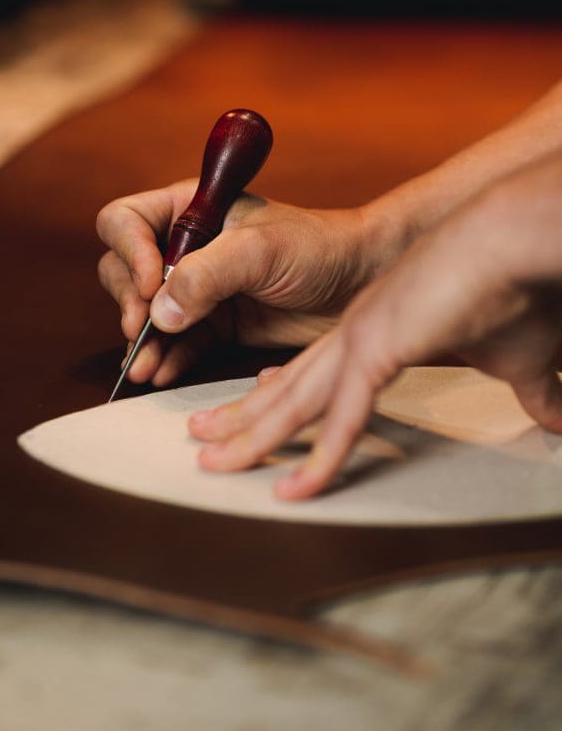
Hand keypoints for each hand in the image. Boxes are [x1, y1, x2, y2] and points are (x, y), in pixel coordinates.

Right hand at [97, 179, 400, 386]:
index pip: (127, 220)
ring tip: (143, 366)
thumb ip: (206, 274)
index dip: (129, 251)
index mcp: (189, 209)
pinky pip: (176, 342)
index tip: (150, 283)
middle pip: (124, 268)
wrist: (360, 284)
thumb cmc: (317, 247)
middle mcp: (186, 245)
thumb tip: (158, 310)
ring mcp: (198, 287)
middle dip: (129, 300)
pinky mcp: (215, 323)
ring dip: (142, 338)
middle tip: (142, 327)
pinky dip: (166, 357)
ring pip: (146, 311)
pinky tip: (162, 373)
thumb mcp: (260, 251)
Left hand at [190, 155, 561, 499]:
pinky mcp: (378, 350)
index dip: (278, 393)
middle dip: (242, 418)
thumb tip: (557, 417)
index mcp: (373, 326)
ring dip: (253, 438)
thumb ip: (529, 390)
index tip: (251, 415)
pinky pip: (343, 419)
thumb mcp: (516, 358)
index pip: (313, 368)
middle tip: (203, 444)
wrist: (514, 240)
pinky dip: (319, 459)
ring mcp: (360, 339)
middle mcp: (354, 331)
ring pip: (294, 402)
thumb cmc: (514, 291)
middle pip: (287, 385)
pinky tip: (294, 490)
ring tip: (213, 464)